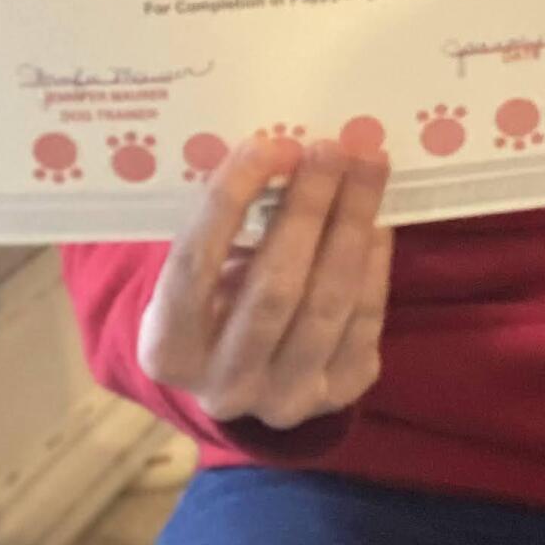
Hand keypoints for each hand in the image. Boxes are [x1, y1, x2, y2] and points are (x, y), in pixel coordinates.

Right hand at [138, 131, 392, 431]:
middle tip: (331, 150)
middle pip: (273, 289)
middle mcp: (223, 386)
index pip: (194, 267)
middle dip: (307, 209)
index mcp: (167, 350)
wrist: (244, 374)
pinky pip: (365, 319)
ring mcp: (286, 399)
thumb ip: (224, 227)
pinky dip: (375, 261)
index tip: (266, 145)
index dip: (230, 201)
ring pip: (327, 304)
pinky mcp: (339, 395)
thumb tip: (282, 154)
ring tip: (367, 167)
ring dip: (353, 225)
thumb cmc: (214, 299)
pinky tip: (377, 218)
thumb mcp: (199, 269)